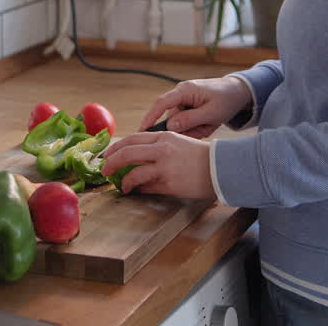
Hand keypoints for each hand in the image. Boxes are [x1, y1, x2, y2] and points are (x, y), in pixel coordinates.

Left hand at [100, 131, 215, 198]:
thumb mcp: (180, 143)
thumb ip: (159, 148)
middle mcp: (162, 148)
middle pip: (127, 153)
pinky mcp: (169, 183)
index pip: (132, 138)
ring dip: (124, 181)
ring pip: (133, 173)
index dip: (116, 147)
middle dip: (111, 162)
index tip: (107, 155)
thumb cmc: (202, 156)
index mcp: (164, 136)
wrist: (222, 167)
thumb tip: (139, 160)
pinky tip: (137, 192)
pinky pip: (147, 187)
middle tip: (104, 169)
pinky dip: (139, 190)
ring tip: (121, 186)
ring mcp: (165, 166)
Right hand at [139, 76, 250, 138]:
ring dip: (193, 128)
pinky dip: (196, 127)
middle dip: (185, 128)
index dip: (150, 117)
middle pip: (171, 118)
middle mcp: (180, 94)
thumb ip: (190, 120)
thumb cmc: (226, 99)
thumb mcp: (212, 113)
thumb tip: (169, 126)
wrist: (237, 92)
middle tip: (204, 129)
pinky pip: (185, 123)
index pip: (161, 103)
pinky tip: (207, 124)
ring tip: (209, 125)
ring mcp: (183, 101)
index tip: (142, 131)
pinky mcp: (187, 108)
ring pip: (179, 123)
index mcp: (184, 90)